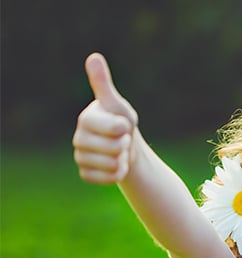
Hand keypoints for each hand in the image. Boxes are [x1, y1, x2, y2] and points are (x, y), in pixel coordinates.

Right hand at [73, 53, 138, 183]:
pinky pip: (107, 178)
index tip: (124, 125)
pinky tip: (115, 165)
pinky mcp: (85, 173)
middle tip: (122, 139)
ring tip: (119, 151)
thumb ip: (103, 84)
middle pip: (113, 148)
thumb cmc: (121, 122)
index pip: (114, 127)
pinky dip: (117, 173)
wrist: (124, 148)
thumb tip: (93, 57)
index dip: (124, 128)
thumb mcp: (117, 104)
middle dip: (125, 145)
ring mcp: (80, 156)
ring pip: (111, 164)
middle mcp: (78, 138)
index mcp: (86, 118)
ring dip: (122, 159)